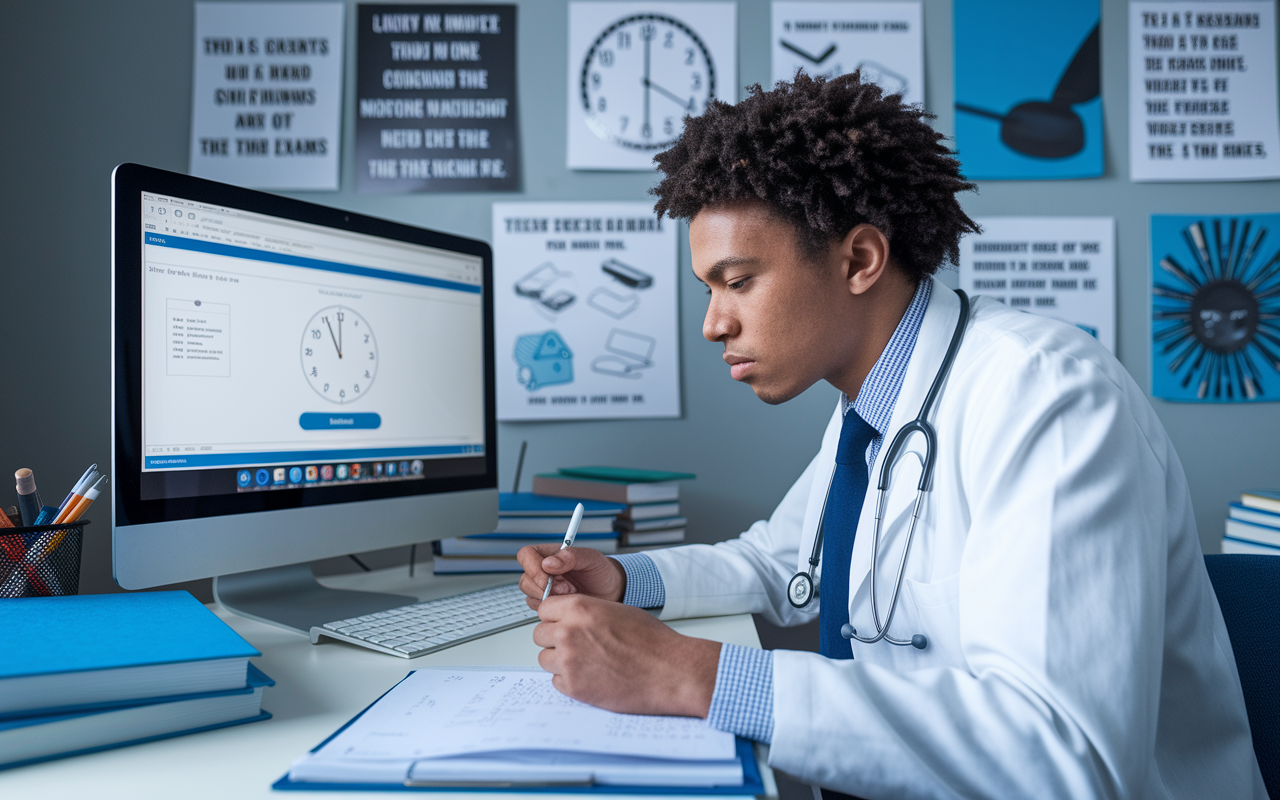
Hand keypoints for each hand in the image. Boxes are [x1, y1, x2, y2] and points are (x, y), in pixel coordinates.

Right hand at [517, 544, 626, 605]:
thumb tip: (549, 563)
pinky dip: (554, 608)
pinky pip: (539, 610)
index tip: (547, 579)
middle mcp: (543, 571)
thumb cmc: (601, 572)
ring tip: (571, 594)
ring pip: (530, 596)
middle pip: (525, 580)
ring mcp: (544, 589)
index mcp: (550, 554)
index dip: (532, 568)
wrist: (610, 591)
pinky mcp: (549, 605)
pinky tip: (568, 603)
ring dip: (550, 599)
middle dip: (544, 588)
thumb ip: (571, 556)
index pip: (526, 555)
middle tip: (566, 589)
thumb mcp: (591, 558)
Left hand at [534, 594, 720, 716]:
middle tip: (577, 646)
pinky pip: (556, 681)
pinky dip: (570, 681)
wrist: (670, 672)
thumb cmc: (651, 641)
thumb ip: (587, 612)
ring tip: (587, 663)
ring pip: (545, 659)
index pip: (544, 609)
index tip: (562, 624)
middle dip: (555, 640)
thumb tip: (569, 618)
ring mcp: (568, 661)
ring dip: (561, 661)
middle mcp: (568, 632)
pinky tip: (592, 677)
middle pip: (540, 635)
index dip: (555, 617)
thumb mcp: (616, 610)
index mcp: (579, 608)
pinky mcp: (574, 687)